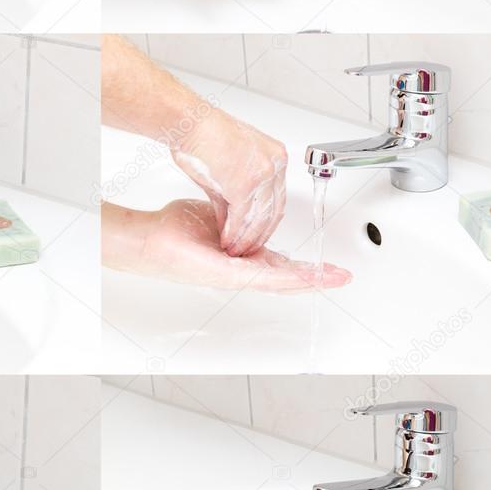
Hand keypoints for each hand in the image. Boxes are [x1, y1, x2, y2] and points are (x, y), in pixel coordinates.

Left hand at [114, 200, 349, 292]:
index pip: (278, 263)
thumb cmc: (176, 231)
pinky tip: (306, 277)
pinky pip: (263, 277)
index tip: (325, 264)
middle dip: (316, 276)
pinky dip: (288, 277)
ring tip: (334, 278)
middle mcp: (240, 271)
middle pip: (286, 276)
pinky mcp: (227, 276)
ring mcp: (234, 276)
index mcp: (240, 258)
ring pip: (280, 281)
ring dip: (310, 279)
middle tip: (341, 276)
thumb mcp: (217, 216)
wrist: (149, 239)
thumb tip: (248, 208)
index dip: (304, 264)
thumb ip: (236, 217)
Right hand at [173, 108, 288, 255]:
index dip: (266, 222)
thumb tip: (232, 219)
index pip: (277, 198)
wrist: (190, 123)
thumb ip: (233, 194)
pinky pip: (243, 217)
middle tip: (247, 251)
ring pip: (260, 218)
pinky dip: (234, 233)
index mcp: (275, 156)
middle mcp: (274, 165)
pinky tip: (227, 242)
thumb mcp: (228, 167)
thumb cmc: (203, 137)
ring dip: (246, 239)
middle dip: (259, 236)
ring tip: (234, 251)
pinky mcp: (246, 185)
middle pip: (274, 211)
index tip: (256, 236)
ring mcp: (263, 174)